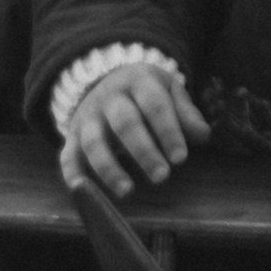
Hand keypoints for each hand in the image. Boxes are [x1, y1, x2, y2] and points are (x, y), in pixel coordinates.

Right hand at [59, 59, 210, 197]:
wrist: (105, 79)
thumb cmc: (148, 93)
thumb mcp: (170, 92)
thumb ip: (186, 113)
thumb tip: (202, 135)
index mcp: (139, 81)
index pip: (154, 105)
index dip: (168, 131)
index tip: (180, 158)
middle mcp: (109, 97)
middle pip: (124, 122)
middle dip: (143, 150)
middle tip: (162, 177)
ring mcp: (88, 117)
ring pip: (94, 142)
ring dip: (109, 168)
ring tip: (128, 191)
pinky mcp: (73, 136)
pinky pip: (67, 155)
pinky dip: (71, 173)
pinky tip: (81, 190)